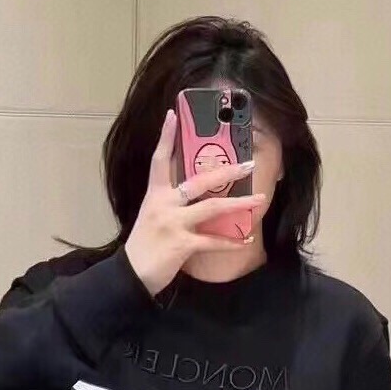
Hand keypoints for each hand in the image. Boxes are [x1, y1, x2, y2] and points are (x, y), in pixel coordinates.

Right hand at [124, 109, 265, 295]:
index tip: (173, 114)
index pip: (159, 160)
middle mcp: (164, 205)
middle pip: (199, 181)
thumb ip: (170, 205)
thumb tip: (194, 197)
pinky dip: (230, 242)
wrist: (131, 274)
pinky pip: (212, 241)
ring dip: (239, 204)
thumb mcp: (151, 217)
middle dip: (226, 172)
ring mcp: (173, 223)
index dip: (166, 137)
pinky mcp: (181, 244)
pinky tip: (245, 240)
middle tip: (248, 165)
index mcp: (155, 195)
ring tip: (260, 200)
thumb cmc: (143, 247)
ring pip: (212, 208)